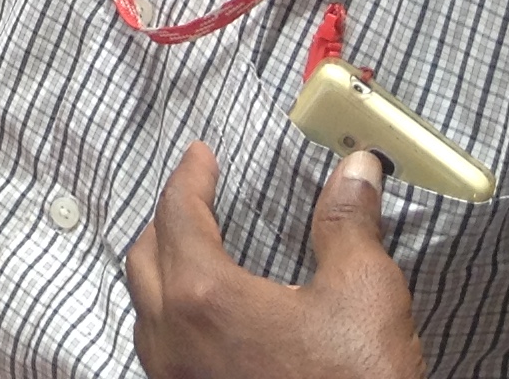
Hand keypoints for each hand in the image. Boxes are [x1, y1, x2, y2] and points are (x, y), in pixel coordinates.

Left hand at [127, 143, 423, 378]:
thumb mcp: (364, 296)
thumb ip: (349, 224)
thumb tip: (356, 171)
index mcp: (205, 298)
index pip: (178, 214)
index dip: (190, 177)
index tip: (200, 156)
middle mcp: (174, 340)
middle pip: (145, 257)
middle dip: (166, 219)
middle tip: (194, 197)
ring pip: (145, 309)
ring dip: (162, 271)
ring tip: (194, 253)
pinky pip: (160, 351)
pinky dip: (170, 318)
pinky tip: (205, 322)